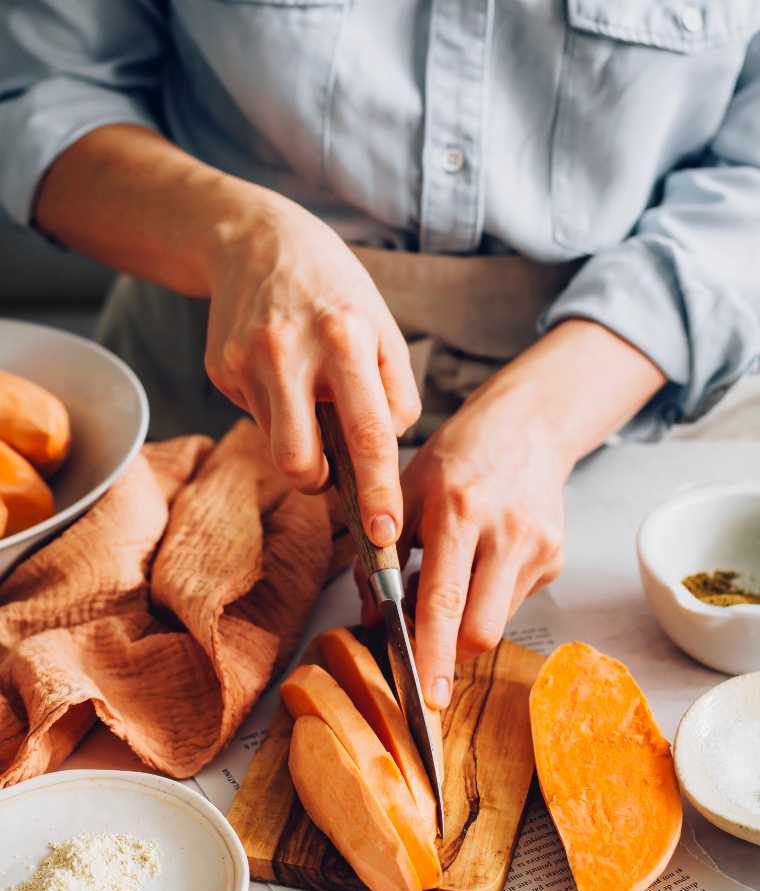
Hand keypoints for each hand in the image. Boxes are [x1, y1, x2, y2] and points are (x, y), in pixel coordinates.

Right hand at [204, 194, 419, 543]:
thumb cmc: (335, 292)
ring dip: (299, 445)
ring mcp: (246, 362)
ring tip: (308, 403)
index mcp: (345, 338)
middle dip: (318, 485)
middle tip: (333, 476)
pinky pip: (257, 418)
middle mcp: (290, 351)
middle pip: (300, 461)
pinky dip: (277, 410)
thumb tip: (382, 452)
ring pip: (276, 447)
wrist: (254, 239)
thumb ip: (394, 392)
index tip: (385, 536)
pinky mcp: (219, 369)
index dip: (378, 492)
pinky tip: (279, 372)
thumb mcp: (382, 327)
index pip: (368, 435)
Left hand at [396, 369, 569, 708]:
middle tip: (427, 658)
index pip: (444, 599)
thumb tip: (374, 618)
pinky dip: (487, 597)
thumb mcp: (406, 490)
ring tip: (453, 581)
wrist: (528, 425)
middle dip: (451, 655)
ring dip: (465, 620)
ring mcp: (537, 547)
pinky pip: (512, 602)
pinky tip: (483, 562)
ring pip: (497, 621)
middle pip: (482, 630)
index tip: (427, 694)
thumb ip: (382, 555)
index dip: (433, 652)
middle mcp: (505, 532)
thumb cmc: (456, 457)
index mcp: (458, 510)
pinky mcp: (555, 558)